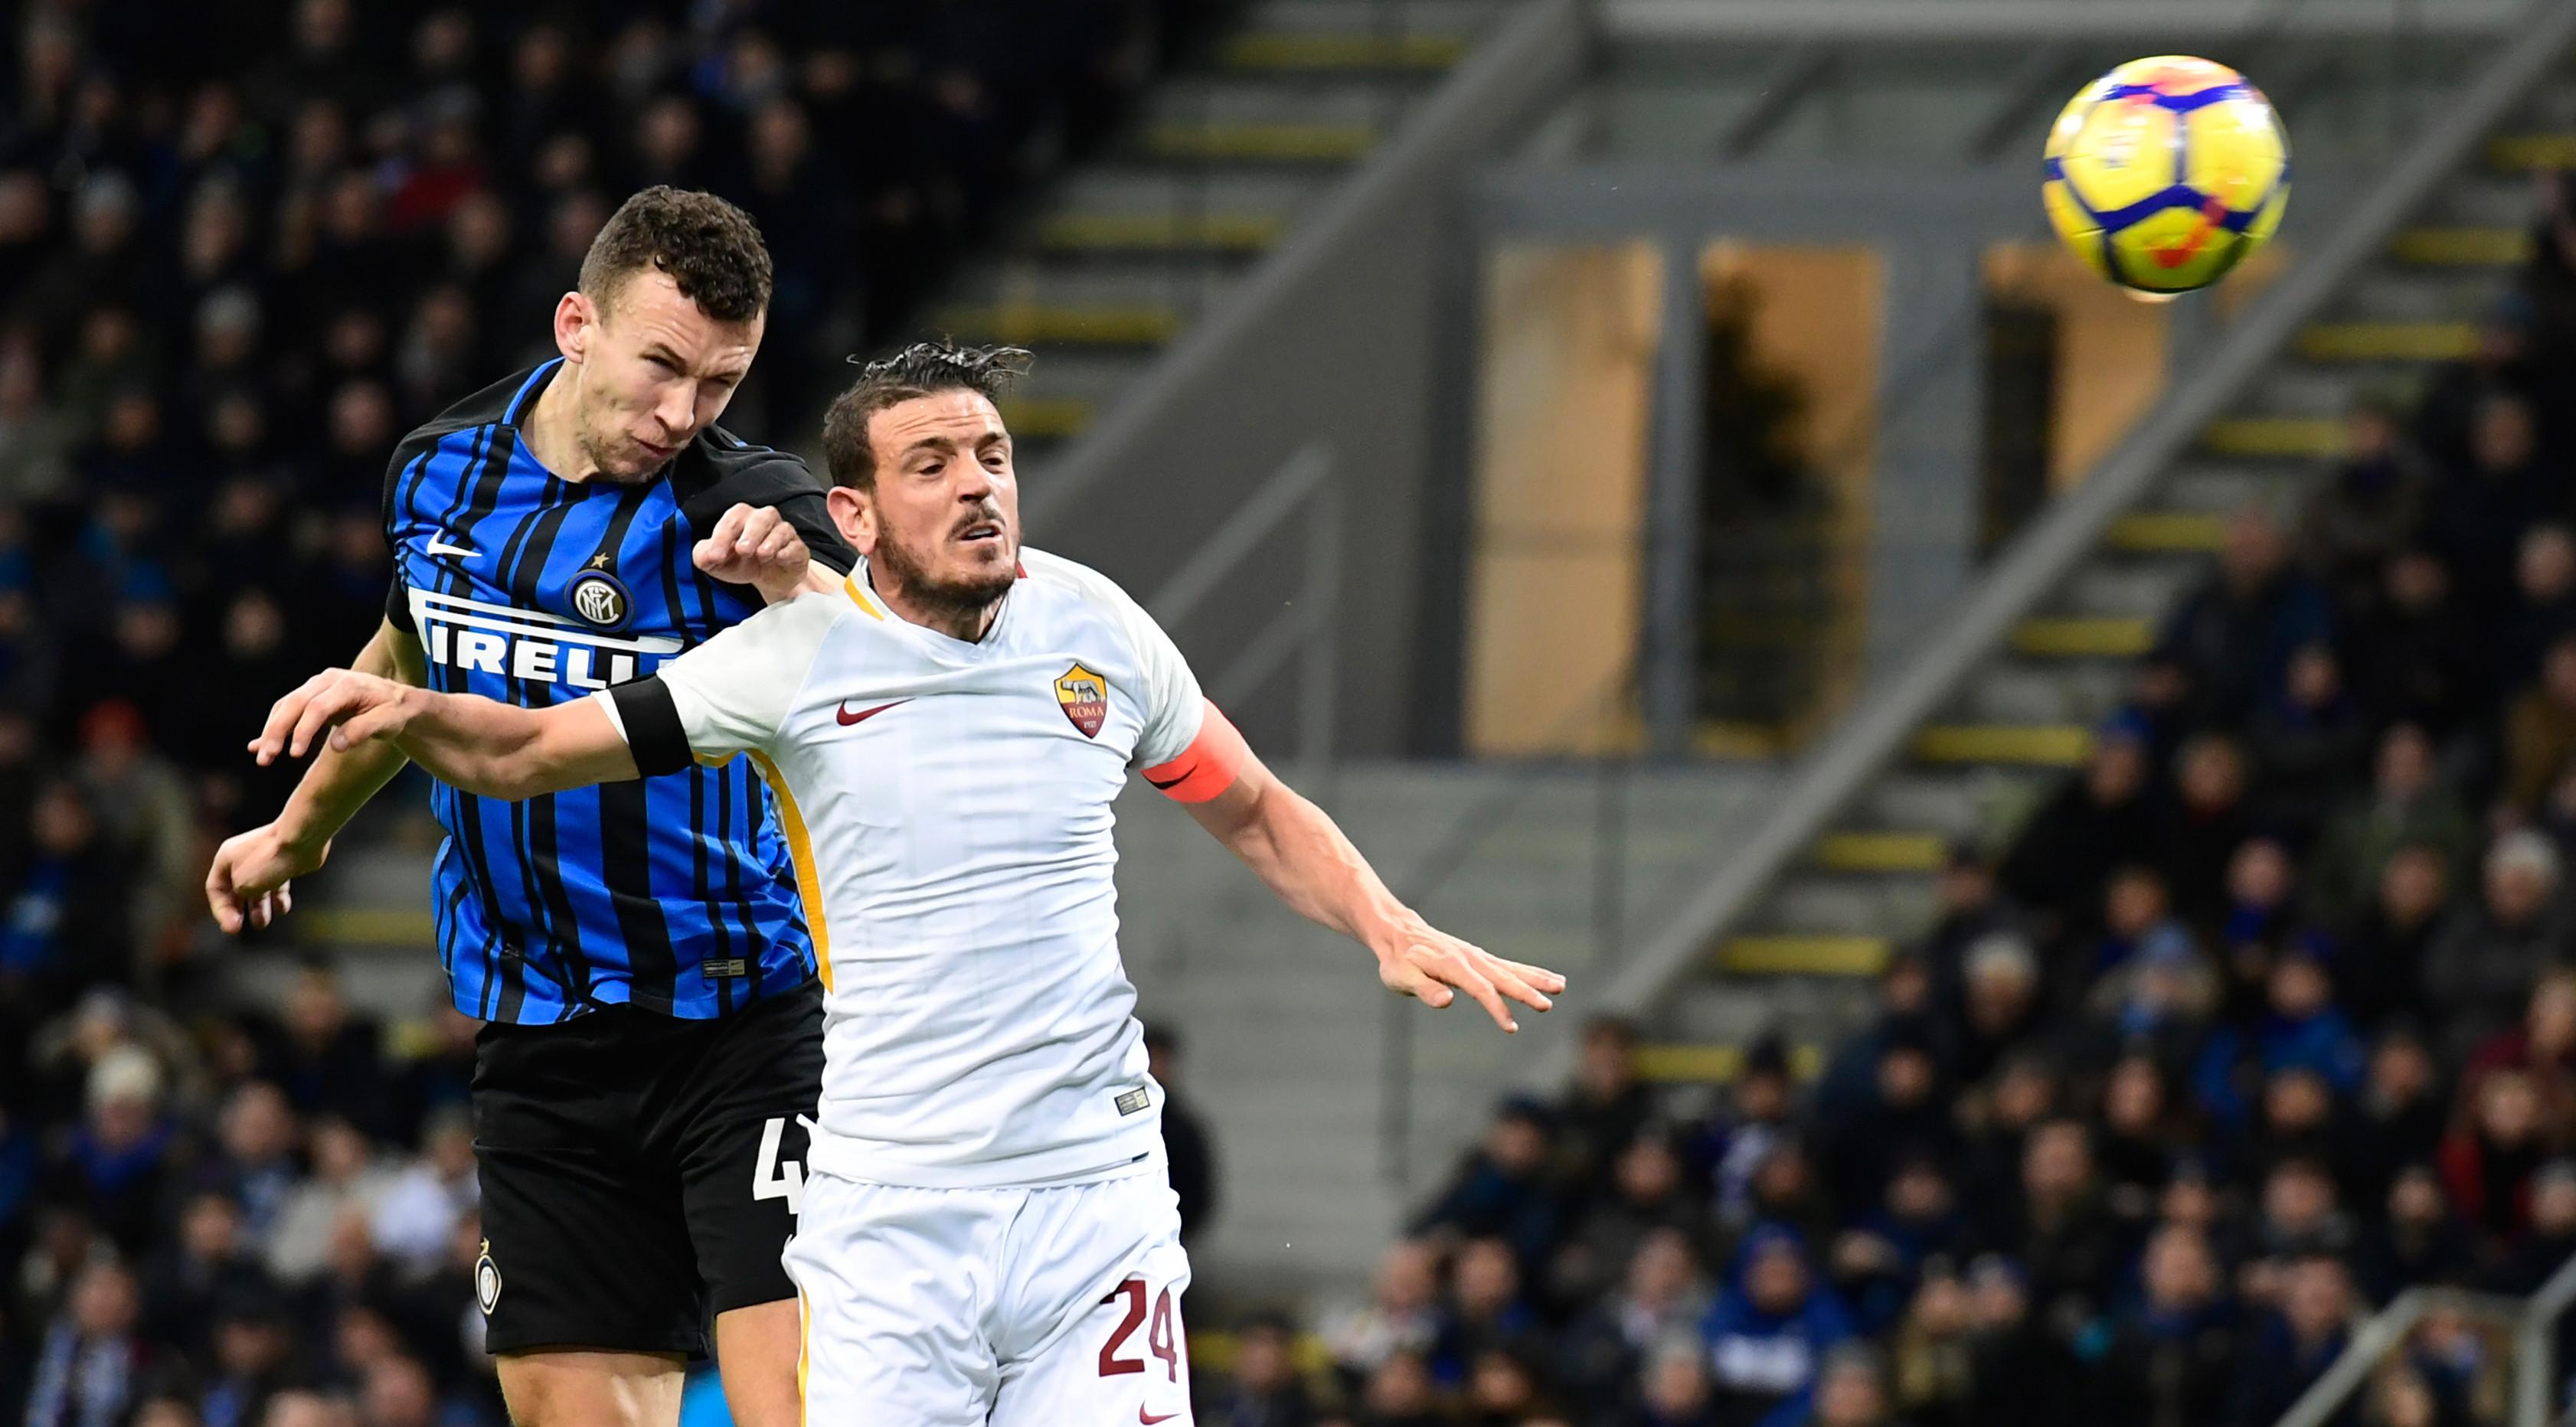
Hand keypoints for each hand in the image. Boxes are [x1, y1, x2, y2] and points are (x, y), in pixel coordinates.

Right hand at [205, 822, 326, 932]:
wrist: (301, 840)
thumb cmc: (270, 859)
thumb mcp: (243, 884)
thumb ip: (239, 895)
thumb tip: (248, 896)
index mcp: (226, 858)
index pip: (215, 888)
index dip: (221, 910)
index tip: (231, 927)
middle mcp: (243, 857)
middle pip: (235, 890)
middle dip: (238, 910)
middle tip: (240, 928)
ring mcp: (265, 860)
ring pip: (258, 889)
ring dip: (258, 908)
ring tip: (261, 923)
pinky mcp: (285, 863)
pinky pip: (277, 885)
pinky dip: (278, 898)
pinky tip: (281, 908)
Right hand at [249, 668, 417, 764]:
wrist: (398, 700)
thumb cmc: (395, 712)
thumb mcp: (390, 722)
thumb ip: (365, 730)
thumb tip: (336, 745)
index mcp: (348, 685)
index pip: (318, 707)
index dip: (304, 730)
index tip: (294, 755)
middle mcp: (327, 680)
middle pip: (295, 704)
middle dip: (277, 731)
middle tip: (266, 759)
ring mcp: (316, 686)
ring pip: (286, 707)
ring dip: (271, 732)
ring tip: (263, 759)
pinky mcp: (311, 695)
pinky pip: (287, 710)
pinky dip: (274, 727)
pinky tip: (257, 746)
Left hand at [693, 502, 809, 603]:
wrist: (768, 580)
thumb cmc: (742, 563)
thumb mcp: (716, 562)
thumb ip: (703, 555)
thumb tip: (707, 554)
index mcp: (741, 518)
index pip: (732, 520)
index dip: (722, 537)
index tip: (715, 556)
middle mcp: (765, 521)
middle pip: (761, 518)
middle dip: (751, 534)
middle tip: (742, 550)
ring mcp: (784, 535)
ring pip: (782, 529)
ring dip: (771, 541)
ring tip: (762, 555)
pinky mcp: (798, 550)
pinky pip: (797, 546)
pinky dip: (789, 551)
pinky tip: (780, 558)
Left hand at [1372, 917, 1563, 1032]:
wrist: (1399, 934)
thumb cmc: (1398, 961)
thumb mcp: (1401, 977)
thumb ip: (1424, 989)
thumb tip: (1447, 1001)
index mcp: (1452, 964)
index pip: (1480, 989)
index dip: (1496, 1007)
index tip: (1511, 1027)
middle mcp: (1470, 958)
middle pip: (1503, 977)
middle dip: (1526, 992)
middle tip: (1547, 1005)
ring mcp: (1477, 957)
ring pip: (1512, 969)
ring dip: (1536, 978)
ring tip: (1561, 986)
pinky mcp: (1480, 959)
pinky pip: (1509, 966)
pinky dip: (1530, 972)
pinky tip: (1548, 980)